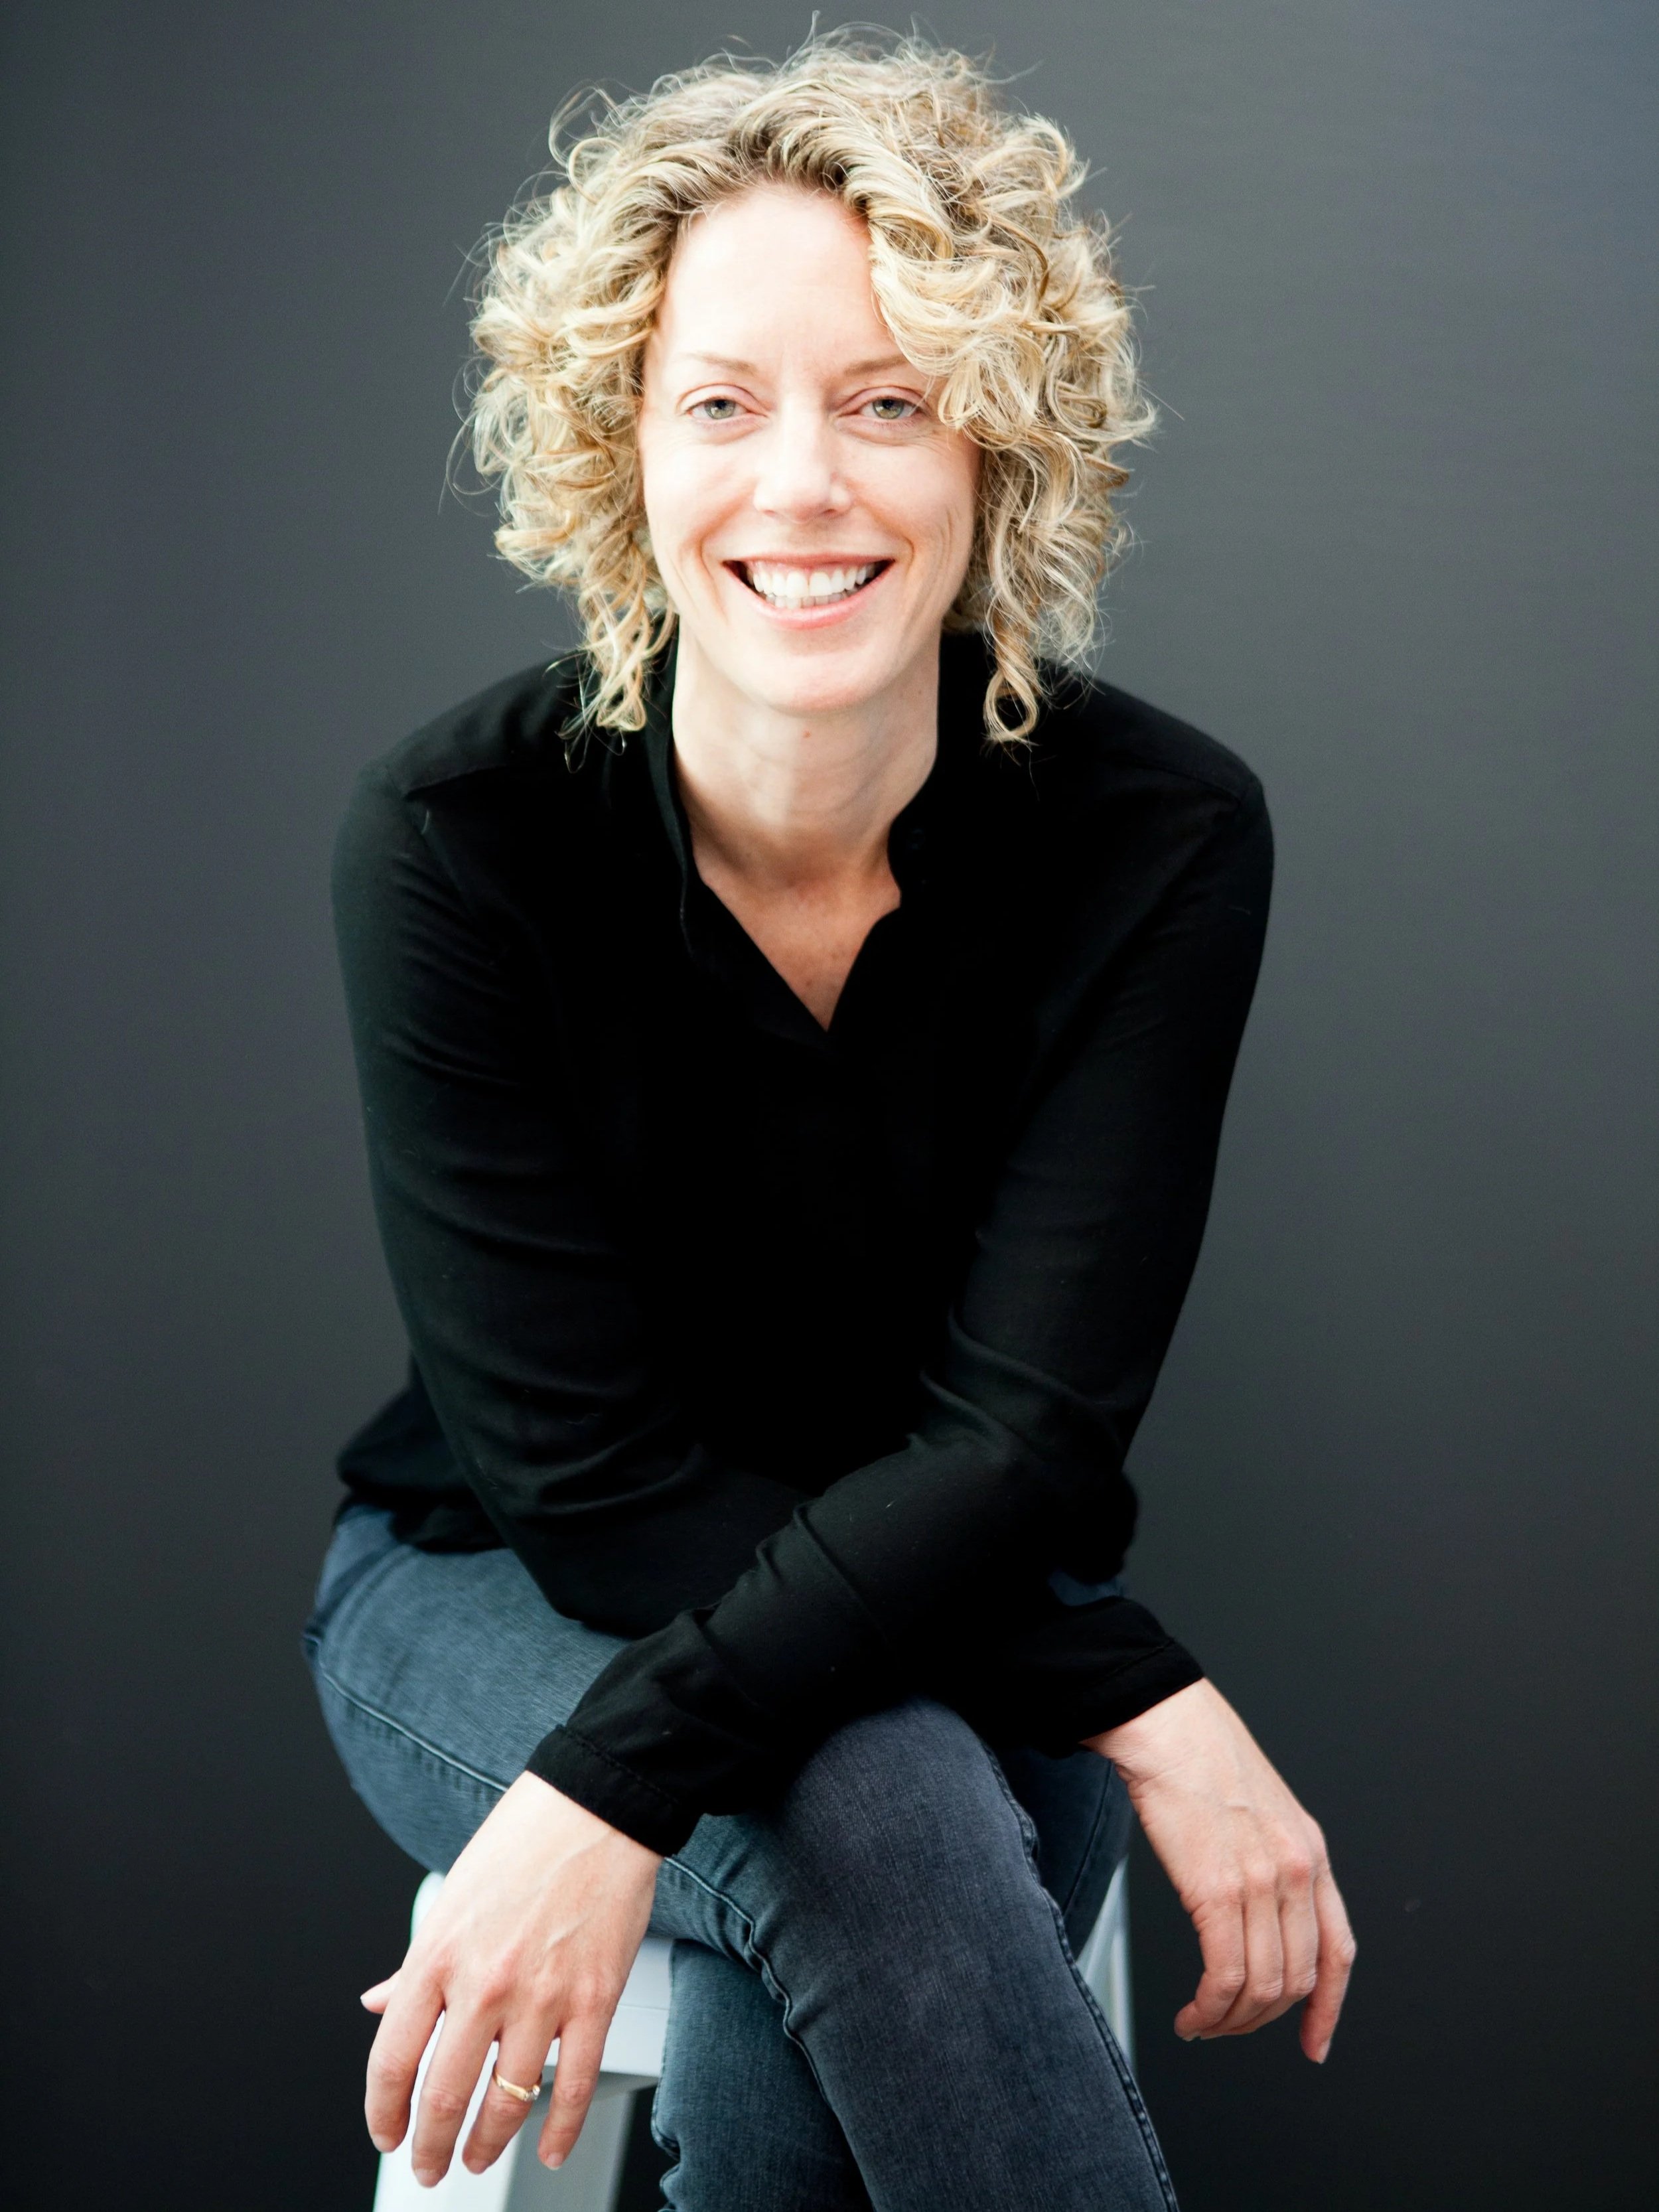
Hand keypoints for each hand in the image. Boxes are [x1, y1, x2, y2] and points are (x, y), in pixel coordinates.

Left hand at [359, 1772, 661, 2185]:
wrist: (597, 1807)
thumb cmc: (523, 1841)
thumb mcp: (450, 1897)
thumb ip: (414, 1962)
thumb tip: (379, 2003)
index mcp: (438, 1955)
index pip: (392, 2060)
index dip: (383, 2113)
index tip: (387, 2133)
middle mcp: (483, 1982)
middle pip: (442, 2095)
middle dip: (430, 2146)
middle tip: (429, 2166)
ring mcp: (541, 1995)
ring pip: (505, 2102)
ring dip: (486, 2144)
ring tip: (478, 2157)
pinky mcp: (594, 1998)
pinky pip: (573, 2084)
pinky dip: (561, 2130)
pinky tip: (548, 2149)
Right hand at [1085, 1680, 1354, 2060]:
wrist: (1166, 1723)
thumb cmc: (1201, 1757)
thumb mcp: (1263, 1810)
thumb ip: (1274, 1861)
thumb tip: (1260, 1916)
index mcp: (1311, 1853)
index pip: (1337, 1952)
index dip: (1329, 2008)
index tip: (1314, 2042)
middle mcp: (1296, 1871)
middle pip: (1297, 1980)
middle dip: (1261, 2020)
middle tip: (1227, 2025)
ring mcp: (1260, 1881)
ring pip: (1261, 1987)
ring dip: (1229, 2021)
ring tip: (1202, 2022)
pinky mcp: (1215, 1889)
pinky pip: (1224, 1975)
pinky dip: (1208, 2008)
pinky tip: (1191, 2011)